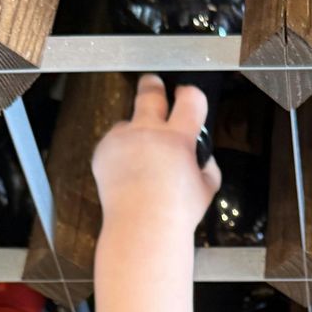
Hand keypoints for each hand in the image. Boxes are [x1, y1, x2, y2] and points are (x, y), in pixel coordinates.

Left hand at [92, 74, 220, 227]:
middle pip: (150, 92)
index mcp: (178, 138)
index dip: (191, 94)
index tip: (187, 95)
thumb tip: (198, 155)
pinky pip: (113, 142)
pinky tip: (128, 174)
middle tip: (153, 84)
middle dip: (152, 85)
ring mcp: (123, 139)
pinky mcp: (103, 151)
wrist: (142, 227)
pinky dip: (120, 153)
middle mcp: (148, 132)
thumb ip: (205, 163)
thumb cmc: (176, 213)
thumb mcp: (207, 187)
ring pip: (129, 122)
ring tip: (140, 159)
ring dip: (135, 133)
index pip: (190, 98)